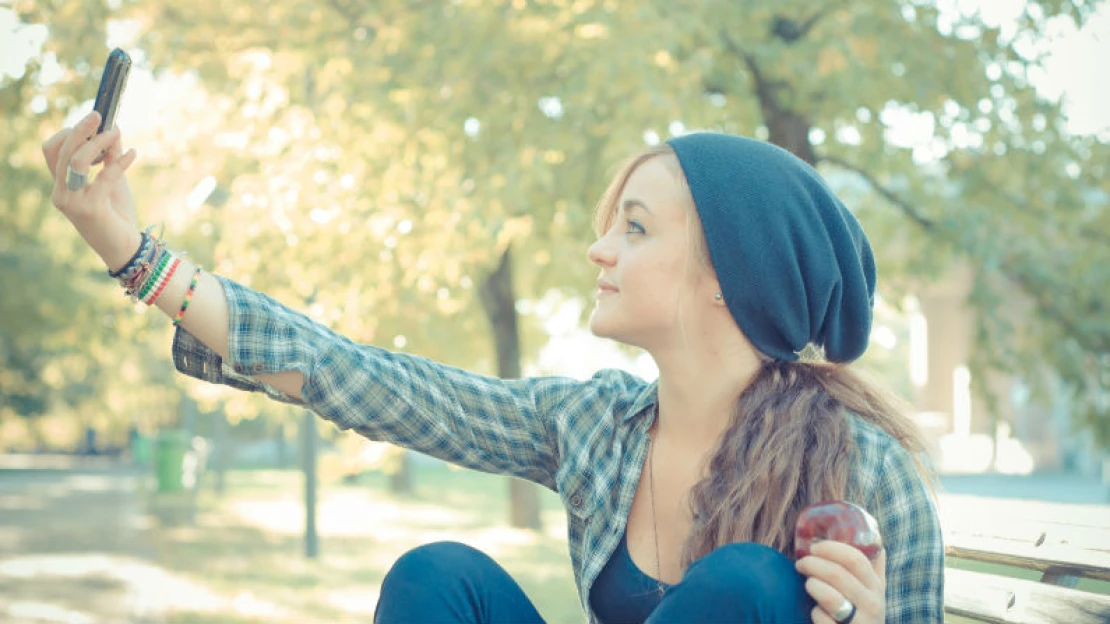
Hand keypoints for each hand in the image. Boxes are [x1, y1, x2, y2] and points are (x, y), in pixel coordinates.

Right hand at [42, 110, 140, 270]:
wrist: (125, 247)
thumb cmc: (117, 214)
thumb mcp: (114, 180)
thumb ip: (111, 157)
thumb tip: (114, 128)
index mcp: (61, 184)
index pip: (52, 150)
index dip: (69, 133)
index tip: (94, 124)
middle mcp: (61, 192)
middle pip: (63, 151)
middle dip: (80, 130)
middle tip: (99, 114)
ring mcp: (72, 202)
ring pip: (77, 162)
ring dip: (98, 144)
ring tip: (117, 133)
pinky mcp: (90, 210)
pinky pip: (104, 179)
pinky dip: (120, 163)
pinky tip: (133, 154)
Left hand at [795, 540, 885, 623]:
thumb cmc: (863, 613)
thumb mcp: (873, 590)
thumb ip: (874, 566)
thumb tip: (873, 534)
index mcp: (876, 587)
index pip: (856, 559)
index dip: (831, 548)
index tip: (814, 547)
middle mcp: (872, 604)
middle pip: (838, 574)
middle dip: (814, 564)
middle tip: (801, 563)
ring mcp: (860, 621)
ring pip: (829, 596)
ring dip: (813, 585)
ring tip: (808, 584)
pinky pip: (822, 618)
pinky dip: (815, 612)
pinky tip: (817, 611)